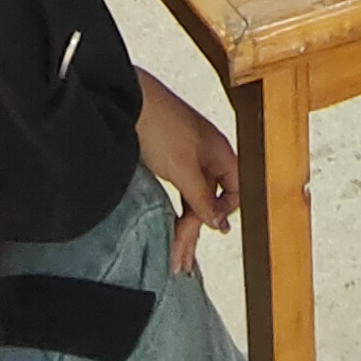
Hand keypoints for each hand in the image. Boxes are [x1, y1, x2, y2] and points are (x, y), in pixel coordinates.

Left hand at [134, 76, 240, 272]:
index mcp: (220, 153)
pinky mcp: (166, 159)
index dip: (221, 214)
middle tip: (180, 262)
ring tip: (174, 255)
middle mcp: (207, 155)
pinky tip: (168, 226)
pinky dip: (172, 212)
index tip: (206, 232)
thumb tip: (219, 223)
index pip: (234, 193)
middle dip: (196, 231)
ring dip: (183, 226)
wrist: (126, 98)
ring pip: (191, 200)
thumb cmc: (159, 124)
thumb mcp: (183, 168)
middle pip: (209, 201)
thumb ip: (202, 198)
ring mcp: (186, 157)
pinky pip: (177, 192)